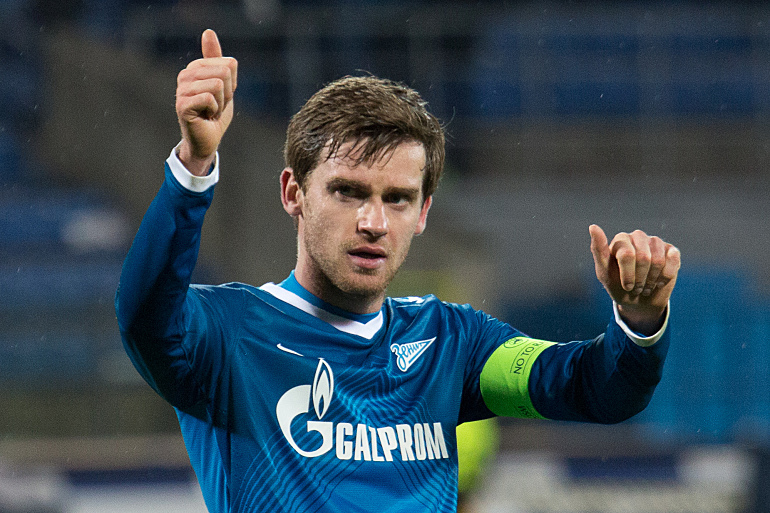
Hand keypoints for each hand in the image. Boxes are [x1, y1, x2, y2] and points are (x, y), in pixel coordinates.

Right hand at [175, 29, 237, 175]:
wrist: (207, 140)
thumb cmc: (215, 114)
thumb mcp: (224, 85)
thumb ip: (218, 60)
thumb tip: (208, 32)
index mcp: (195, 67)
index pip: (228, 64)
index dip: (232, 85)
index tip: (221, 97)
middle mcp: (185, 75)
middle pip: (224, 72)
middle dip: (227, 94)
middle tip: (216, 106)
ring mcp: (181, 89)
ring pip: (218, 85)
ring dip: (221, 104)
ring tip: (210, 111)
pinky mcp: (182, 105)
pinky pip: (210, 98)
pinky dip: (214, 111)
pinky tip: (205, 117)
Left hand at [589, 224, 680, 334]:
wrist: (638, 301)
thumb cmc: (617, 285)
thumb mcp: (604, 272)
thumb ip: (598, 250)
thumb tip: (593, 226)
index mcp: (621, 240)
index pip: (627, 255)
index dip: (628, 275)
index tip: (626, 286)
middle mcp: (638, 237)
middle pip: (644, 258)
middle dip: (640, 279)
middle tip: (636, 288)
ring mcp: (655, 242)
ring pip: (658, 261)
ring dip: (651, 280)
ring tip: (645, 285)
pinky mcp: (672, 250)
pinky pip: (673, 261)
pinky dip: (665, 277)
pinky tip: (658, 282)